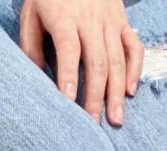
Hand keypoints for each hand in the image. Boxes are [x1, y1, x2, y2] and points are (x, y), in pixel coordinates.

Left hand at [19, 0, 143, 125]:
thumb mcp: (31, 12)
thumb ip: (31, 45)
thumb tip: (37, 78)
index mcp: (65, 18)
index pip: (69, 49)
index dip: (68, 75)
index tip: (68, 101)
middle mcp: (91, 21)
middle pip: (97, 62)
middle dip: (95, 95)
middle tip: (93, 123)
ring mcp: (110, 21)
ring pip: (117, 60)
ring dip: (116, 92)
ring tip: (116, 119)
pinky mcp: (123, 21)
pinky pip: (134, 47)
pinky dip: (135, 69)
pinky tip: (130, 91)